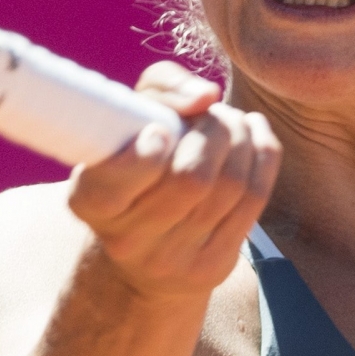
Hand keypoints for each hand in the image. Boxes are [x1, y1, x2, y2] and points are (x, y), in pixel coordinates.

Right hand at [66, 62, 280, 301]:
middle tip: (212, 113)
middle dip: (214, 131)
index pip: (118, 184)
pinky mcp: (213, 265)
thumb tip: (205, 95)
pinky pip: (255, 199)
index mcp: (92, 203)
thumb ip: (160, 90)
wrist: (144, 248)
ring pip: (230, 186)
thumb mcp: (128, 120)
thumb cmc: (136, 162)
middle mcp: (128, 240)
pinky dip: (263, 154)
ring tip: (232, 121)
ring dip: (241, 138)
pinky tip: (254, 134)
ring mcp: (173, 260)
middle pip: (191, 180)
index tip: (160, 129)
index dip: (146, 154)